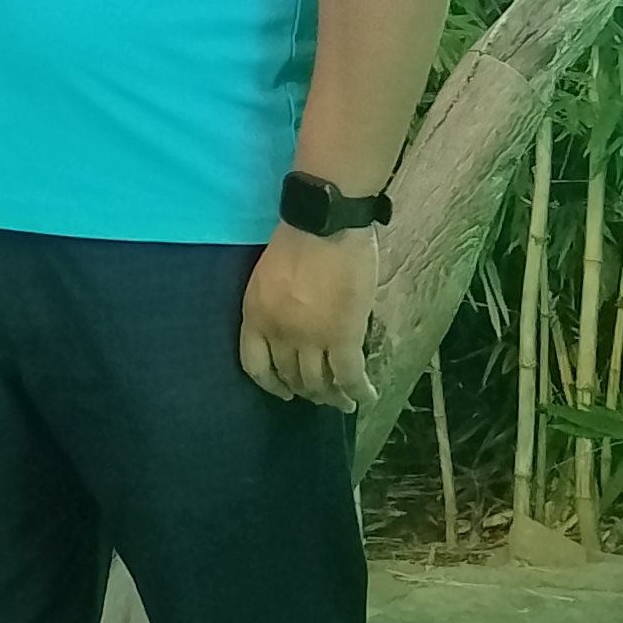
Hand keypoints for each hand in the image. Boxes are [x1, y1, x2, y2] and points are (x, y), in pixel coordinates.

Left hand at [239, 222, 376, 407]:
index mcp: (255, 315)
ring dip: (333, 397)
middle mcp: (279, 333)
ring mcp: (310, 338)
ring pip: (319, 382)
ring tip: (344, 402)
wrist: (325, 221)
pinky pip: (349, 375)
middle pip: (291, 376)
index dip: (271, 385)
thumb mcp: (268, 275)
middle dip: (306, 391)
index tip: (284, 393)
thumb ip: (275, 306)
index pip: (255, 366)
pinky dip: (359, 391)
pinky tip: (367, 396)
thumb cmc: (299, 237)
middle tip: (321, 394)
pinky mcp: (342, 336)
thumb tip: (293, 326)